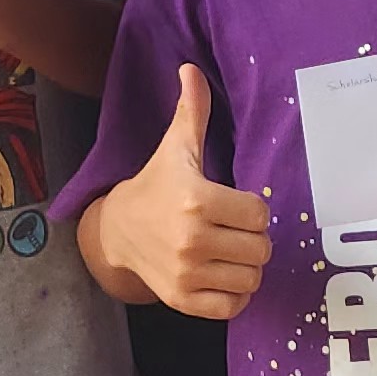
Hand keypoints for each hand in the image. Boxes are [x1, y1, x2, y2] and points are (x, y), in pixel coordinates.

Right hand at [82, 66, 268, 317]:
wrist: (116, 231)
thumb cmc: (156, 185)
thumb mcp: (174, 148)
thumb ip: (192, 111)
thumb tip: (191, 68)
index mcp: (196, 199)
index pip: (259, 213)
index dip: (252, 208)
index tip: (233, 204)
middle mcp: (192, 239)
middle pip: (260, 249)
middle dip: (252, 239)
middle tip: (232, 230)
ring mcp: (187, 274)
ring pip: (252, 279)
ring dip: (245, 267)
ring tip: (228, 252)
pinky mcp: (183, 300)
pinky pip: (233, 307)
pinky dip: (234, 295)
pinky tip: (220, 275)